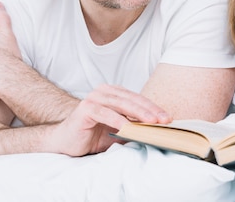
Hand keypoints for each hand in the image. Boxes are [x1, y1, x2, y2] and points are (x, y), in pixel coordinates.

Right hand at [46, 84, 172, 155]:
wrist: (66, 143)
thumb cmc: (93, 137)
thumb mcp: (119, 132)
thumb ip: (134, 127)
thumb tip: (157, 131)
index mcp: (114, 93)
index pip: (138, 99)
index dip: (153, 108)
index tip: (167, 118)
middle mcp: (104, 92)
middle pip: (132, 100)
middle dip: (150, 110)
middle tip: (163, 120)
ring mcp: (94, 98)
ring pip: (121, 104)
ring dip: (138, 113)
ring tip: (151, 122)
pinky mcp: (85, 109)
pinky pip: (105, 113)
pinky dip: (117, 120)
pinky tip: (127, 127)